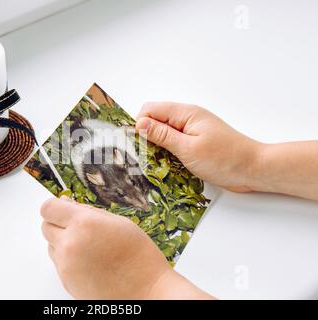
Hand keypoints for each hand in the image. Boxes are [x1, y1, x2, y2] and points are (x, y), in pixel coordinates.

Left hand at [40, 197, 212, 298]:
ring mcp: (66, 265)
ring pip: (51, 245)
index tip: (63, 208)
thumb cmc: (139, 256)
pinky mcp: (66, 281)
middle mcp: (70, 244)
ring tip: (89, 247)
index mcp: (83, 223)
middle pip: (45, 226)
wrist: (147, 291)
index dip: (56, 207)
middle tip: (79, 227)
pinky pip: (58, 262)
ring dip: (63, 241)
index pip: (48, 208)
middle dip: (58, 223)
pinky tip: (89, 260)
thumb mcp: (118, 222)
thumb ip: (88, 212)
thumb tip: (68, 204)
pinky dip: (68, 258)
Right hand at [136, 102, 263, 192]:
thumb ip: (162, 135)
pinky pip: (174, 143)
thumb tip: (139, 123)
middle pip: (156, 120)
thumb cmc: (225, 159)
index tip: (137, 144)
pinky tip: (169, 165)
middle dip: (147, 136)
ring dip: (158, 146)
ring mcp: (192, 130)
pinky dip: (168, 152)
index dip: (139, 125)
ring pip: (164, 132)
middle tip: (147, 156)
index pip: (150, 109)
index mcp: (186, 113)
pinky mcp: (196, 142)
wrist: (254, 169)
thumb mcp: (188, 148)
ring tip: (159, 162)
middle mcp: (188, 118)